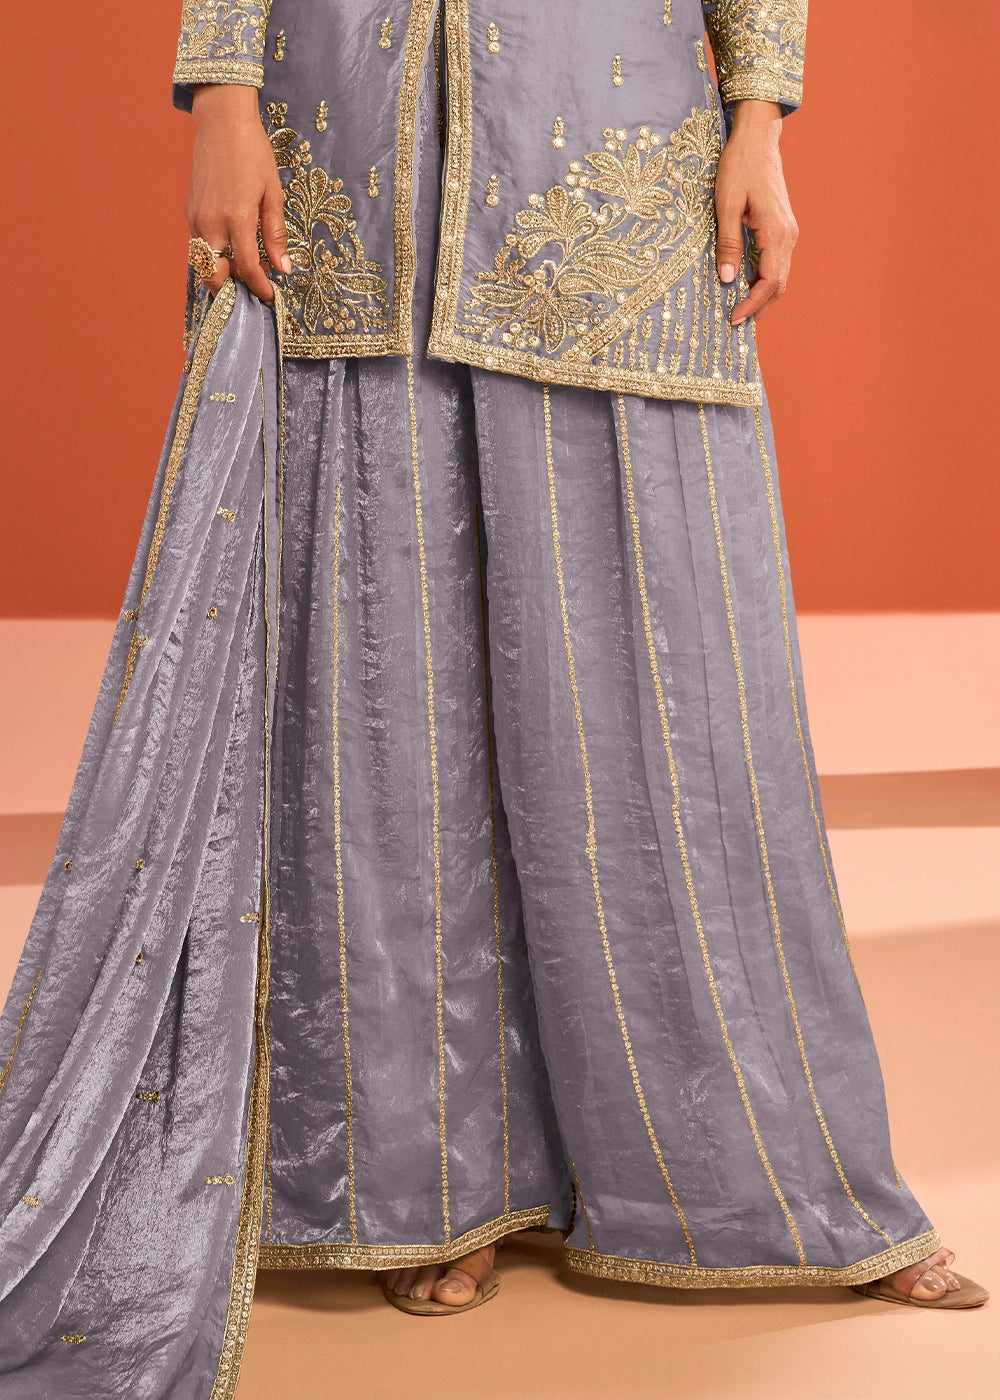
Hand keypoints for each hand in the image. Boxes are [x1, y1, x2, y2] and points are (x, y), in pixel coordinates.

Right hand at [186, 84, 291, 303]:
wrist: (223, 122)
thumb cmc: (253, 153)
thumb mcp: (273, 194)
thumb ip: (275, 234)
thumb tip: (284, 268)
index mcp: (237, 219)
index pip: (248, 269)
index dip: (259, 287)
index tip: (269, 297)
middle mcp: (211, 222)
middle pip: (214, 275)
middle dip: (231, 290)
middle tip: (251, 288)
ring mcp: (196, 217)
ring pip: (202, 262)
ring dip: (220, 273)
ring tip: (243, 269)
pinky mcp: (189, 210)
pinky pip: (198, 245)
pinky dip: (212, 256)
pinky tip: (230, 249)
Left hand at [714, 100, 797, 324]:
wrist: (758, 137)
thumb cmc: (739, 166)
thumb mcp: (726, 205)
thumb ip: (728, 243)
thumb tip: (728, 279)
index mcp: (776, 233)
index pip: (769, 282)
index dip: (752, 305)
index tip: (733, 319)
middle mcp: (788, 235)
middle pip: (778, 284)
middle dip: (759, 307)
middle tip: (735, 323)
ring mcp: (787, 231)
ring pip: (779, 274)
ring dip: (761, 295)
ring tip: (739, 310)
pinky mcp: (782, 227)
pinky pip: (776, 262)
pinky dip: (763, 279)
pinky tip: (745, 285)